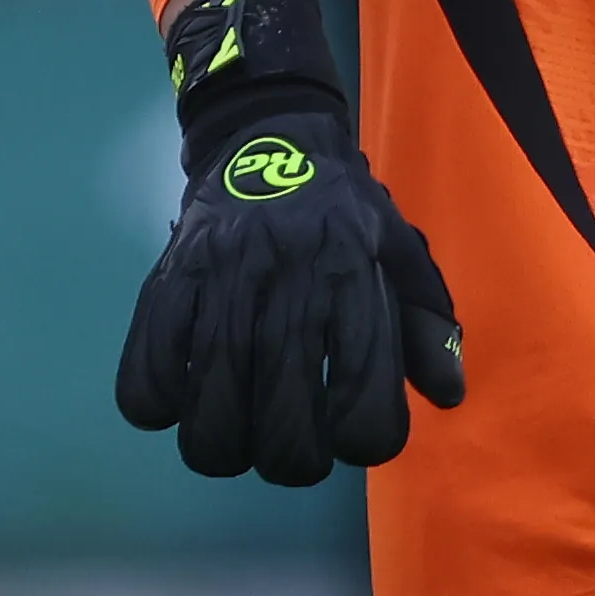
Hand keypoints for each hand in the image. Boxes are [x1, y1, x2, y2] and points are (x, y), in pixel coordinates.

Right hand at [116, 0, 464, 485]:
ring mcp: (222, 282)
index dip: (363, 440)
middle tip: (294, 454)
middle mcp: (289, 284)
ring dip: (223, 447)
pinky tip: (180, 400)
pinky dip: (156, 403)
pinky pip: (147, 367)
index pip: (362, 398)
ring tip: (237, 440)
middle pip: (282, 422)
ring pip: (211, 409)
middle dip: (291, 461)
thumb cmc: (344, 210)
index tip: (356, 437)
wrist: (267, 134)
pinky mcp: (168, 278)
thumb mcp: (402, 251)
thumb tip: (447, 395)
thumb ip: (428, 324)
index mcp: (354, 280)